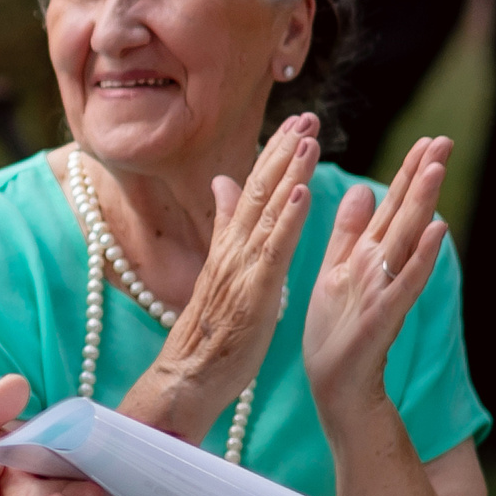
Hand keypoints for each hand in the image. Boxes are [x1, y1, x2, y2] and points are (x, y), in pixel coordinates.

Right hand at [132, 113, 318, 437]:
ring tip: (307, 138)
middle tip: (307, 117)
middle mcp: (233, 250)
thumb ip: (226, 226)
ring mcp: (242, 269)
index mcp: (229, 246)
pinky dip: (288, 220)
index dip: (274, 155)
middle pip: (260, 190)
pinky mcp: (255, 292)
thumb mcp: (222, 271)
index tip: (296, 124)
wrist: (188, 378)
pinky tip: (302, 193)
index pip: (252, 189)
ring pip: (267, 212)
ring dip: (288, 172)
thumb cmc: (210, 334)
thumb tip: (224, 183)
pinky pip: (273, 250)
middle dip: (284, 151)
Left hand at [303, 136, 451, 427]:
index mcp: (368, 254)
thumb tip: (362, 189)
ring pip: (407, 239)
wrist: (335, 384)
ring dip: (423, 204)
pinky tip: (437, 230)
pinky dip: (421, 256)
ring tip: (437, 168)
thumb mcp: (335, 271)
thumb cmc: (335, 331)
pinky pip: (405, 281)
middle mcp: (382, 266)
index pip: (393, 205)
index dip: (409, 172)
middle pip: (405, 213)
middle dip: (423, 176)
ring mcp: (386, 288)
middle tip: (443, 139)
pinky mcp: (385, 315)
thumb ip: (349, 233)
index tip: (428, 139)